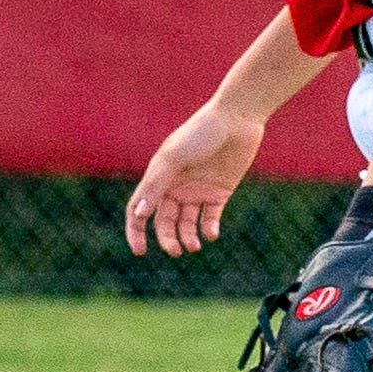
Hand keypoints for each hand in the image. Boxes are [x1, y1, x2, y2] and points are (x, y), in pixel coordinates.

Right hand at [126, 101, 265, 255]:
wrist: (236, 120)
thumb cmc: (200, 134)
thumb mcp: (173, 159)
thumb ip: (155, 186)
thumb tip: (138, 214)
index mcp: (158, 179)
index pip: (139, 210)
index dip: (136, 232)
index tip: (140, 251)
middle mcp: (175, 187)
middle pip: (164, 222)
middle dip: (168, 238)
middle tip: (176, 250)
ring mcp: (197, 191)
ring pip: (187, 223)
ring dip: (188, 237)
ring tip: (194, 246)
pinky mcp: (219, 192)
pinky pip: (210, 217)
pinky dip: (209, 229)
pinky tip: (210, 233)